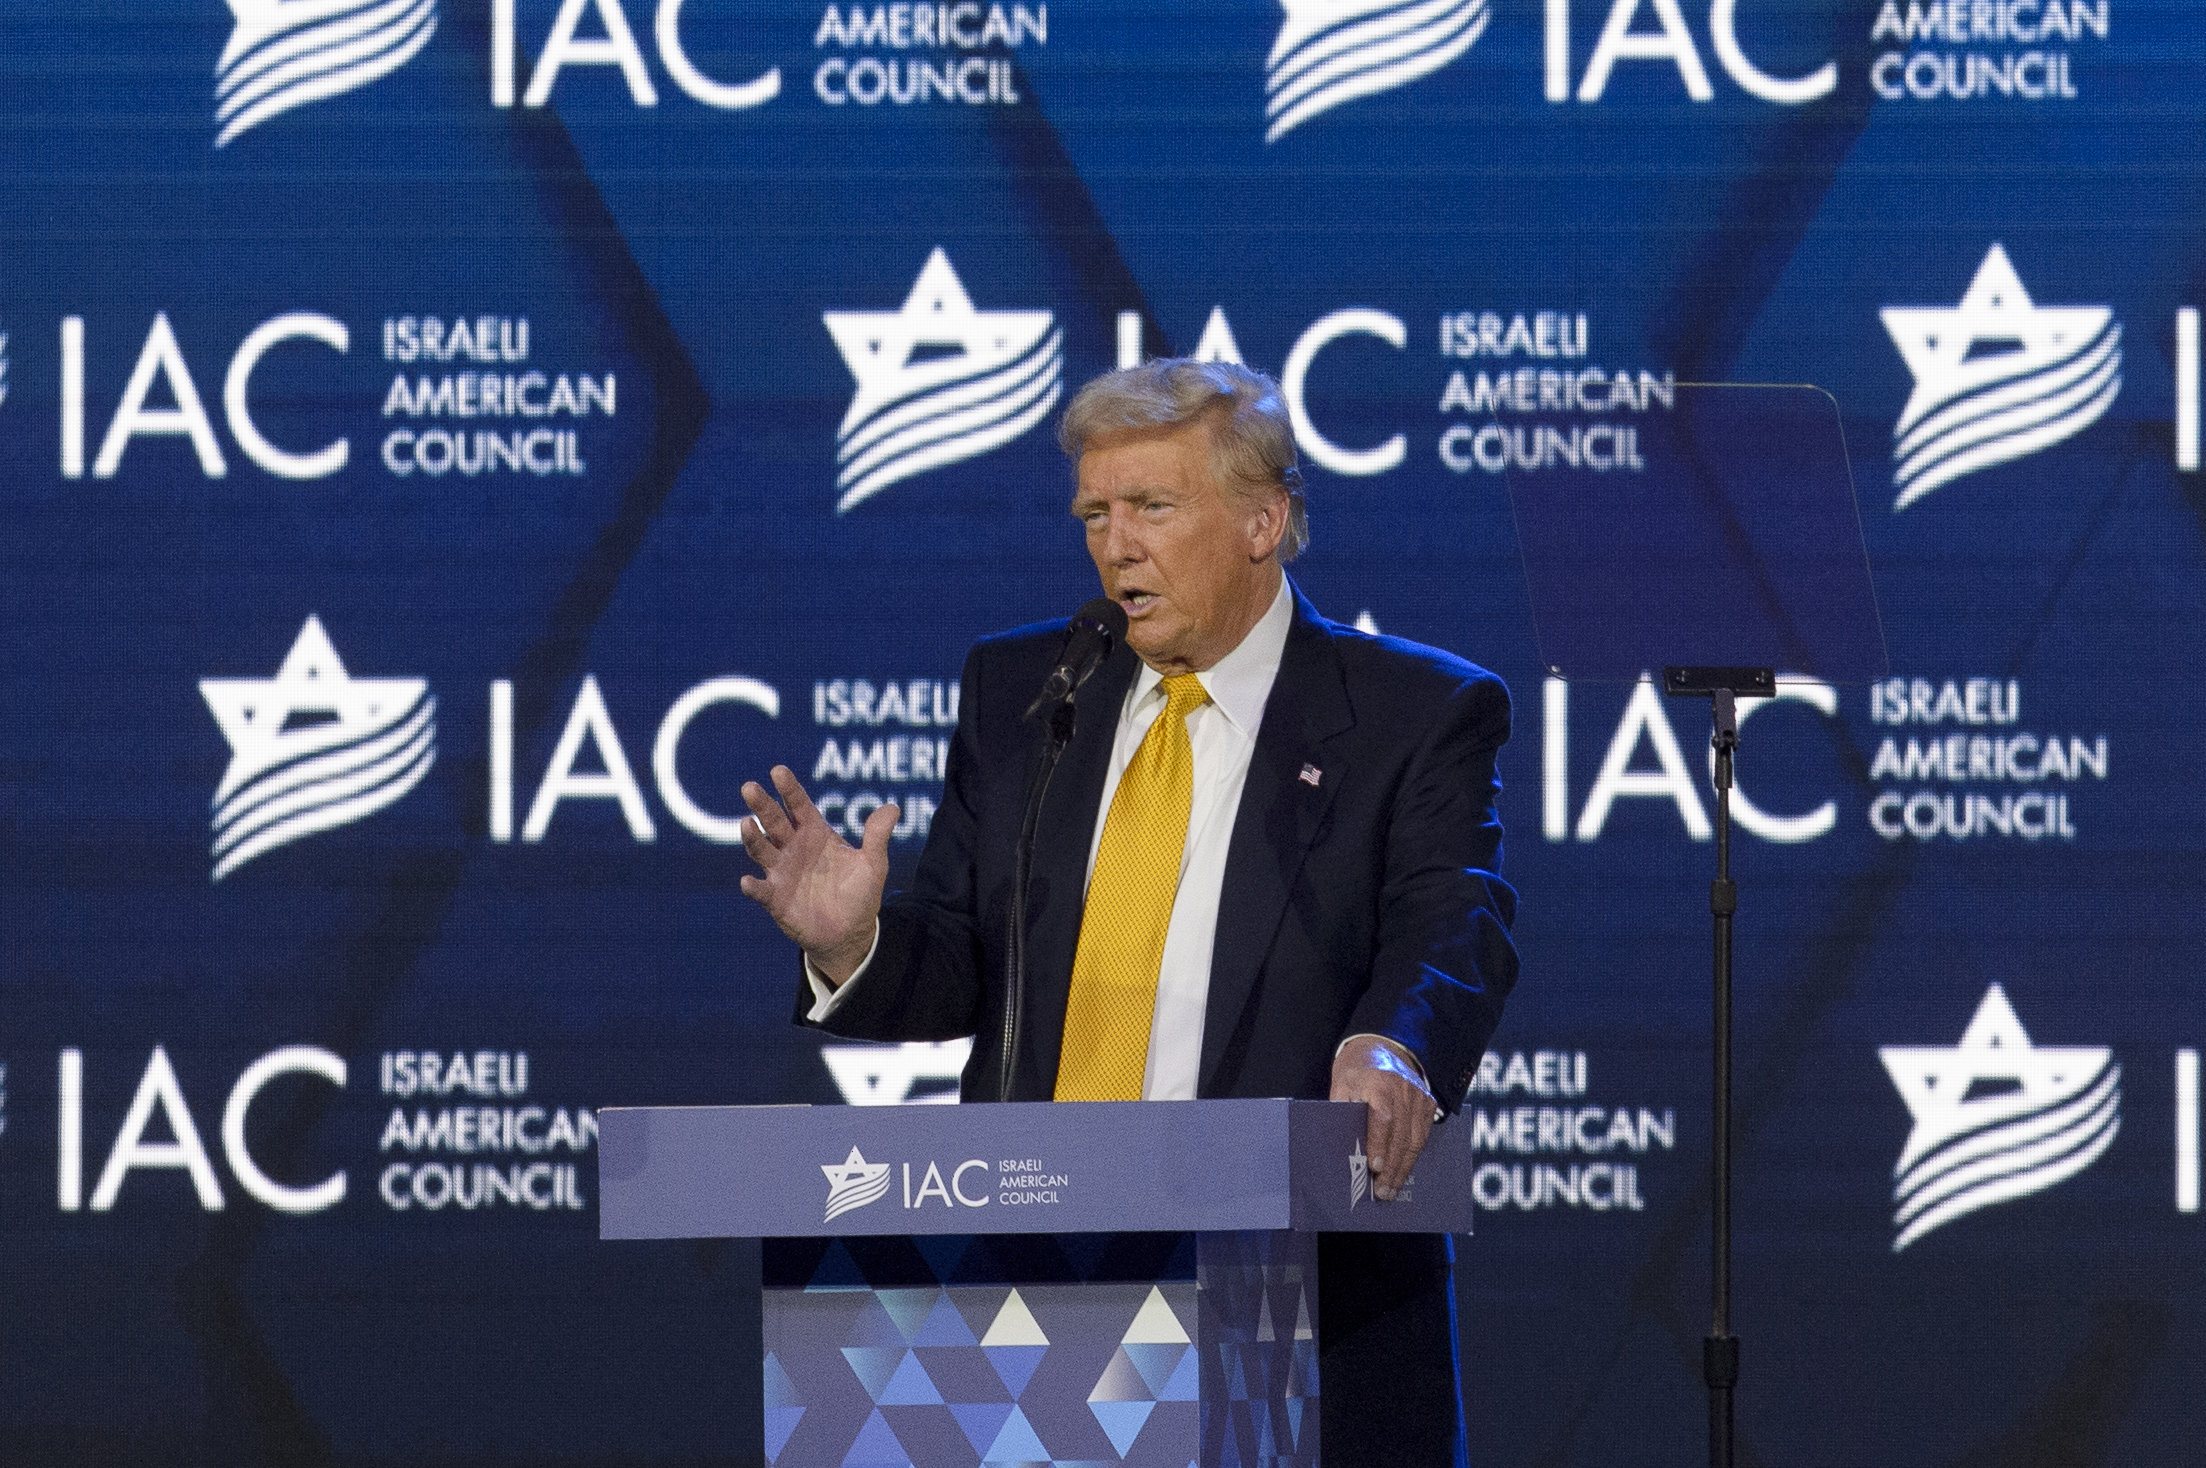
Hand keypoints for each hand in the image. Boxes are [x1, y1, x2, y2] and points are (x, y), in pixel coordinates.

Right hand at [737, 765, 896, 983]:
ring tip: (746, 823)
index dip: (789, 789)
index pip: (798, 805)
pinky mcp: (776, 899)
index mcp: (815, 834)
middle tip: (749, 787)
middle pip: (774, 822)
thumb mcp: (873, 864)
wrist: (851, 933)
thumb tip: (893, 808)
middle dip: (762, 805)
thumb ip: (877, 836)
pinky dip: (754, 887)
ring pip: (762, 850)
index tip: (778, 771)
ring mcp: (782, 873)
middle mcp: (794, 848)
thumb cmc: (859, 894)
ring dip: (753, 838)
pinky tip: (748, 882)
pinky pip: (762, 891)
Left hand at [1330, 1035, 1434, 1201]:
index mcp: (1378, 1082)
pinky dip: (1414, 1155)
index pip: (1382, 1117)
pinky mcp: (1428, 1102)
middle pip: (1401, 1135)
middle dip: (1392, 1167)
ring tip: (1392, 1188)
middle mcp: (1403, 1090)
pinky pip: (1423, 1134)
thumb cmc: (1357, 1067)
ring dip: (1404, 1167)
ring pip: (1415, 1139)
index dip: (1379, 1144)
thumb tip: (1342, 1144)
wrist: (1384, 1044)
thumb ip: (1342, 1109)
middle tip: (1382, 1191)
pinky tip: (1404, 1170)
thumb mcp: (1341, 1082)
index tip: (1374, 1167)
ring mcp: (1419, 1096)